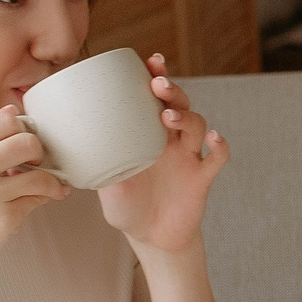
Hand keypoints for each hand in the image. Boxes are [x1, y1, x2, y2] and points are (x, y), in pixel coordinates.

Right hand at [0, 108, 65, 284]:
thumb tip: (11, 112)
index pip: (4, 119)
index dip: (22, 129)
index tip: (24, 141)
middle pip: (27, 141)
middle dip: (39, 152)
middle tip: (37, 163)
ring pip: (39, 174)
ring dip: (51, 181)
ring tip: (50, 186)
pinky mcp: (4, 217)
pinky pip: (37, 200)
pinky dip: (44, 199)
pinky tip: (41, 200)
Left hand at [97, 55, 228, 256]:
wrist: (152, 240)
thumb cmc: (127, 208)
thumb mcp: (107, 187)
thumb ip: (101, 167)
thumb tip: (82, 147)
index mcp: (147, 135)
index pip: (154, 98)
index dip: (156, 77)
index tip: (151, 62)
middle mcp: (170, 141)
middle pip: (179, 104)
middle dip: (171, 90)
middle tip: (157, 84)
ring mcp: (188, 158)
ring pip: (197, 125)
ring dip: (186, 115)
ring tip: (168, 116)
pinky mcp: (202, 178)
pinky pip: (217, 158)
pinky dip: (220, 146)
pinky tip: (215, 139)